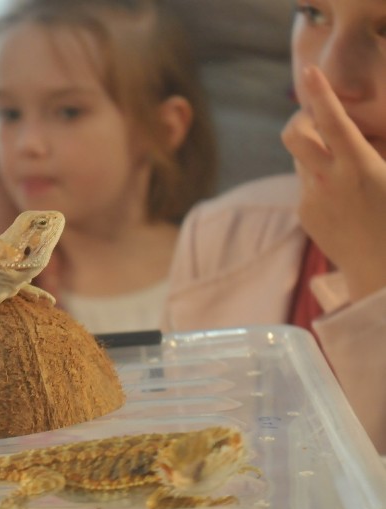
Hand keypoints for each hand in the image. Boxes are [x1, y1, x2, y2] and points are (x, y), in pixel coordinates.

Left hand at [281, 66, 385, 301]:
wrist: (383, 273)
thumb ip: (379, 150)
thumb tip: (372, 140)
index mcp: (359, 169)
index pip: (334, 123)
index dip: (321, 94)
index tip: (310, 73)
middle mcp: (328, 182)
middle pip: (294, 136)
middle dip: (301, 118)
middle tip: (318, 116)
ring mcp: (311, 199)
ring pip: (302, 159)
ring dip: (316, 151)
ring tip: (346, 163)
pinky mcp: (304, 214)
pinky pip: (306, 184)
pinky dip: (320, 178)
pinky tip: (345, 195)